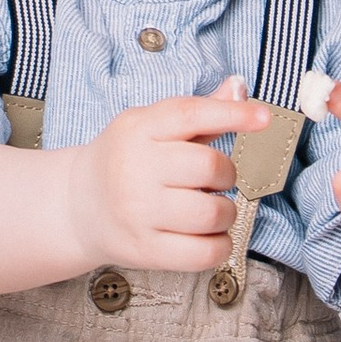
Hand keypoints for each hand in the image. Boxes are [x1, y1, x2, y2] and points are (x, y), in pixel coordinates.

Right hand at [69, 79, 262, 275]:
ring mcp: (137, 212)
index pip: (190, 114)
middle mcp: (134, 169)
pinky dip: (221, 245)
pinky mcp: (145, 250)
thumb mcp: (151, 126)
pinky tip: (210, 235)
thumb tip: (239, 87)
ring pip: (212, 213)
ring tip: (213, 209)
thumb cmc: (125, 160)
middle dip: (226, 174)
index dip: (233, 114)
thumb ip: (199, 111)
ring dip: (226, 212)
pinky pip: (203, 254)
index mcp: (138, 129)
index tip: (265, 117)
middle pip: (208, 166)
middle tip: (215, 180)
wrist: (76, 206)